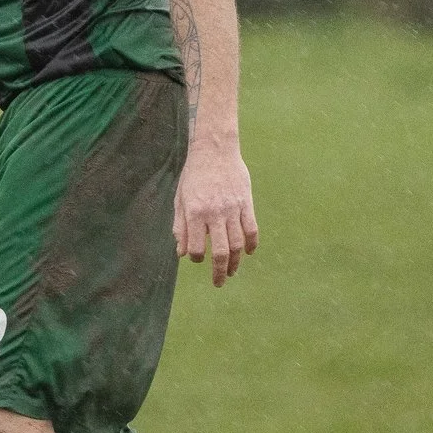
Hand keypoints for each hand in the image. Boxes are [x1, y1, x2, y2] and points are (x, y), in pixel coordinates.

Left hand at [173, 142, 257, 286]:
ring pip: (238, 244)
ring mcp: (232, 208)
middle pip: (221, 251)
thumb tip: (181, 254)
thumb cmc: (193, 176)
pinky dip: (251, 244)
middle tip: (219, 283)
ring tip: (232, 271)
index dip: (196, 257)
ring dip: (236, 262)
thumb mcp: (180, 199)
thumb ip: (180, 227)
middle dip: (220, 271)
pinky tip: (248, 252)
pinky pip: (252, 229)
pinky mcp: (246, 203)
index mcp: (195, 213)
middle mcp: (214, 213)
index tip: (196, 256)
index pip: (197, 247)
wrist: (215, 149)